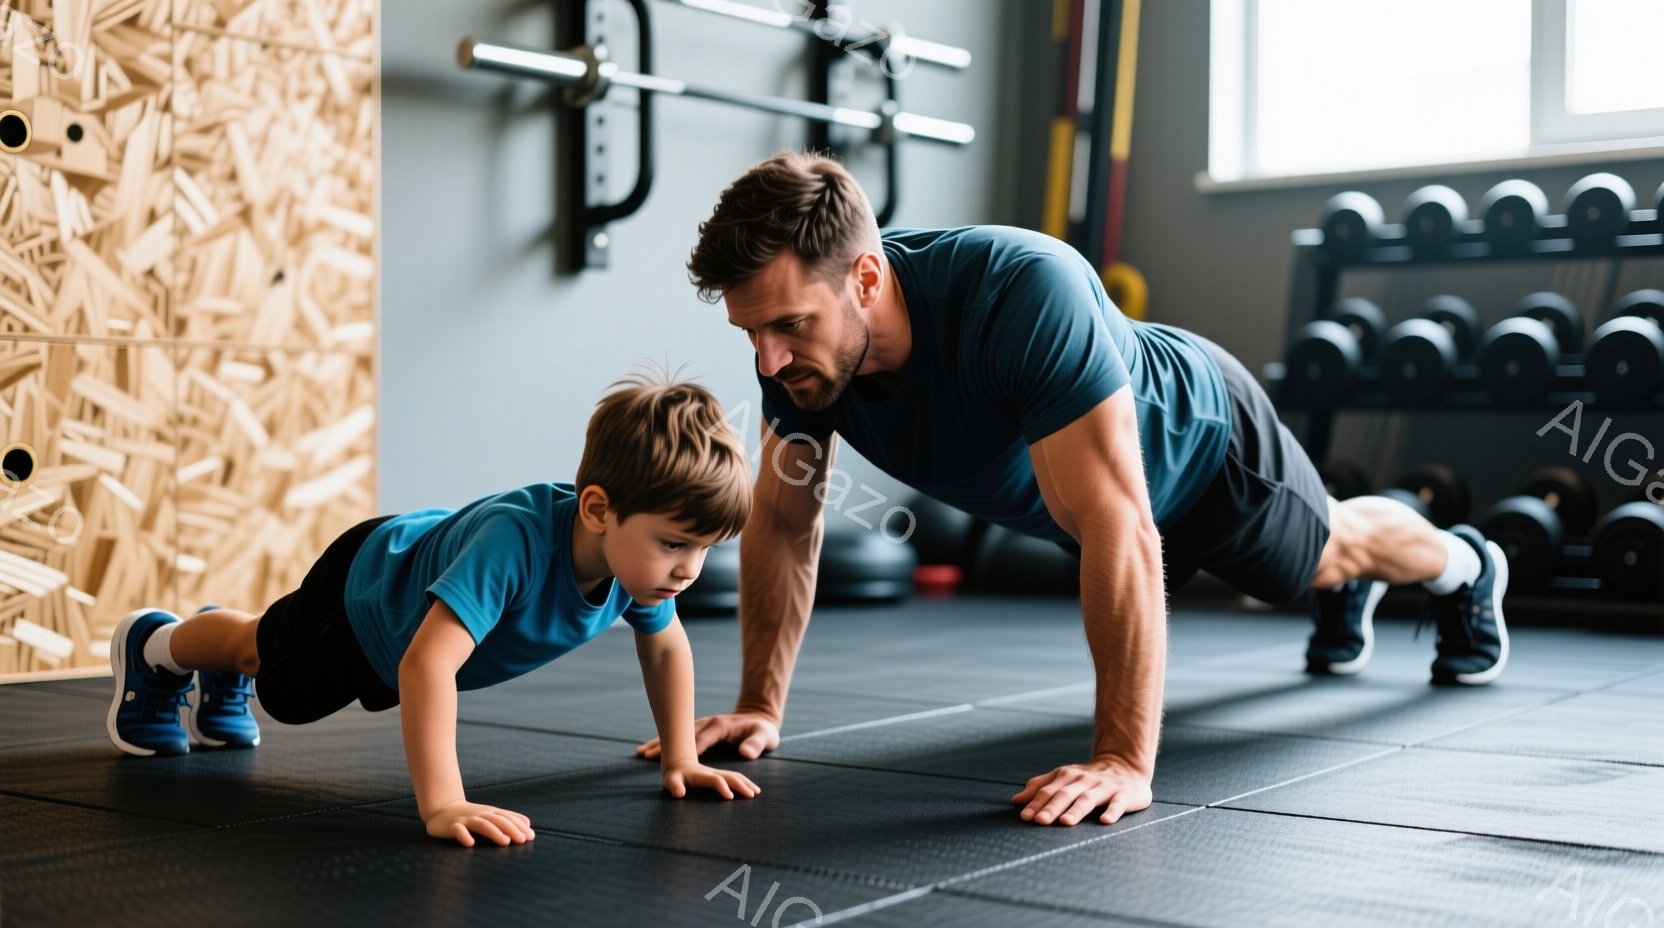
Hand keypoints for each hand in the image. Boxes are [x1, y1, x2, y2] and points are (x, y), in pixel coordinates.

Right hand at [423, 800, 535, 846]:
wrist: (442, 809)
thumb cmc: (471, 815)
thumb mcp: (490, 815)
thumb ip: (507, 818)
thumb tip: (528, 823)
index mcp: (490, 813)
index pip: (508, 818)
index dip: (520, 826)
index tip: (531, 837)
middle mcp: (480, 815)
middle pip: (498, 820)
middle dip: (512, 829)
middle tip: (523, 840)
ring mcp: (466, 820)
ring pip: (482, 825)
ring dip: (494, 832)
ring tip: (505, 842)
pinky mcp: (452, 826)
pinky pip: (458, 831)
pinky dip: (464, 836)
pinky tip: (471, 844)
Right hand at [635, 711, 780, 760]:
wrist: (760, 717)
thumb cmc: (763, 730)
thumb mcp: (765, 736)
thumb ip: (756, 744)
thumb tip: (745, 754)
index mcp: (720, 726)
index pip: (700, 739)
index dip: (686, 749)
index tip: (671, 758)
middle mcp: (707, 723)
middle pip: (682, 734)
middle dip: (663, 743)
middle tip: (644, 754)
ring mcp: (702, 725)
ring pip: (676, 733)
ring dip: (659, 742)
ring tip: (640, 752)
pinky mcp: (700, 729)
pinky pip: (678, 734)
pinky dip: (664, 740)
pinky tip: (650, 748)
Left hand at [662, 757, 761, 799]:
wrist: (678, 762)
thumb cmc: (675, 775)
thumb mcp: (671, 780)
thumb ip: (674, 786)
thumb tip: (679, 794)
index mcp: (702, 775)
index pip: (715, 780)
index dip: (723, 787)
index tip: (731, 797)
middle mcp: (713, 773)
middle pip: (730, 776)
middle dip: (741, 785)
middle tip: (752, 795)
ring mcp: (718, 773)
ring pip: (735, 776)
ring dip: (746, 783)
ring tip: (757, 792)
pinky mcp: (720, 775)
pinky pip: (735, 777)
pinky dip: (744, 782)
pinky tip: (751, 789)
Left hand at [1011, 758, 1152, 825]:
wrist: (1126, 766)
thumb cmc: (1088, 778)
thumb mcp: (1063, 778)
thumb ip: (1040, 787)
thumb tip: (1015, 801)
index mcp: (1067, 776)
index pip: (1048, 790)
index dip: (1036, 803)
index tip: (1025, 817)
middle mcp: (1084, 780)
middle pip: (1065, 794)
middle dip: (1052, 808)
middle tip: (1040, 821)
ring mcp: (1104, 787)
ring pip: (1088, 799)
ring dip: (1076, 810)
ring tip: (1065, 822)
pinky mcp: (1124, 795)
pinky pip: (1118, 804)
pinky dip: (1112, 811)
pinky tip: (1105, 821)